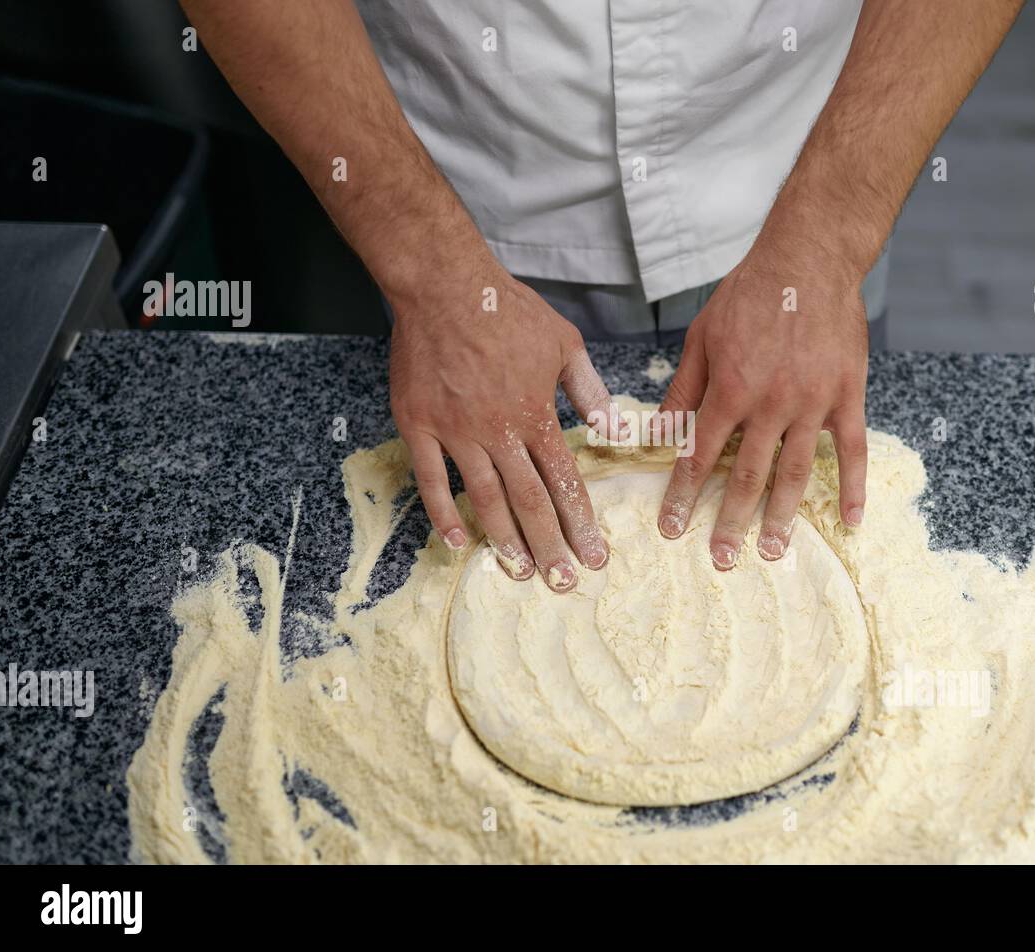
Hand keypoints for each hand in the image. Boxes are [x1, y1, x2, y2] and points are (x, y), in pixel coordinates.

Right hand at [389, 257, 622, 591]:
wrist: (443, 285)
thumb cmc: (507, 310)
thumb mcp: (565, 343)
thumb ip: (590, 392)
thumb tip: (615, 430)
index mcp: (535, 413)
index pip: (564, 481)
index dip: (581, 522)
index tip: (594, 555)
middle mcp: (497, 430)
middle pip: (528, 501)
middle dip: (550, 546)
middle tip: (563, 582)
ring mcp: (455, 431)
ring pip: (483, 498)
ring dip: (504, 540)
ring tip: (521, 573)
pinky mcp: (418, 425)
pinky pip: (429, 480)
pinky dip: (442, 514)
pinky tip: (458, 543)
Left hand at [654, 247, 868, 567]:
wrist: (810, 259)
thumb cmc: (749, 296)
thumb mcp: (701, 338)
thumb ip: (682, 391)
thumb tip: (655, 435)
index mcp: (730, 389)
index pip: (699, 455)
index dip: (683, 495)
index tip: (673, 529)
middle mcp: (770, 403)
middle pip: (747, 476)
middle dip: (730, 522)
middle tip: (721, 560)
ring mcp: (813, 403)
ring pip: (795, 473)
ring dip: (781, 518)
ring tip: (771, 552)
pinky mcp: (847, 396)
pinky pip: (851, 450)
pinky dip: (852, 487)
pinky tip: (851, 520)